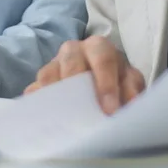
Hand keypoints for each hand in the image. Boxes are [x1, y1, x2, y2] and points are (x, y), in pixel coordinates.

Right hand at [24, 36, 145, 113]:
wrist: (99, 79)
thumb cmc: (115, 80)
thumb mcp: (129, 83)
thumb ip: (132, 91)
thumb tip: (131, 106)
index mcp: (100, 48)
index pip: (103, 59)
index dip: (106, 85)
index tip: (110, 111)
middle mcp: (75, 51)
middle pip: (71, 61)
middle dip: (77, 84)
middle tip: (82, 110)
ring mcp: (54, 64)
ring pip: (48, 74)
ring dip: (54, 95)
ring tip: (60, 117)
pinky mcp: (41, 82)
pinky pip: (34, 90)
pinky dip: (37, 103)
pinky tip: (42, 119)